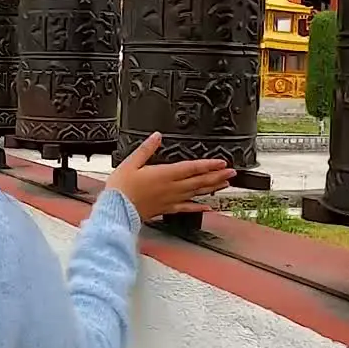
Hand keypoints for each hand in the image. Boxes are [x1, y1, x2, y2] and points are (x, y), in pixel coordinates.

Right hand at [105, 132, 237, 219]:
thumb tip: (157, 136)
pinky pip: (186, 208)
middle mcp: (171, 188)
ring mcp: (171, 200)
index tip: (221, 162)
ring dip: (212, 188)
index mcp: (164, 174)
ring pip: (196, 193)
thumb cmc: (121, 188)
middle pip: (199, 181)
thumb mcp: (131, 162)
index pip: (192, 168)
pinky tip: (208, 207)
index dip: (208, 165)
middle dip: (217, 176)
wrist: (116, 210)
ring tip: (225, 184)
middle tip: (232, 173)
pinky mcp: (166, 209)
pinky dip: (199, 208)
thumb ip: (146, 149)